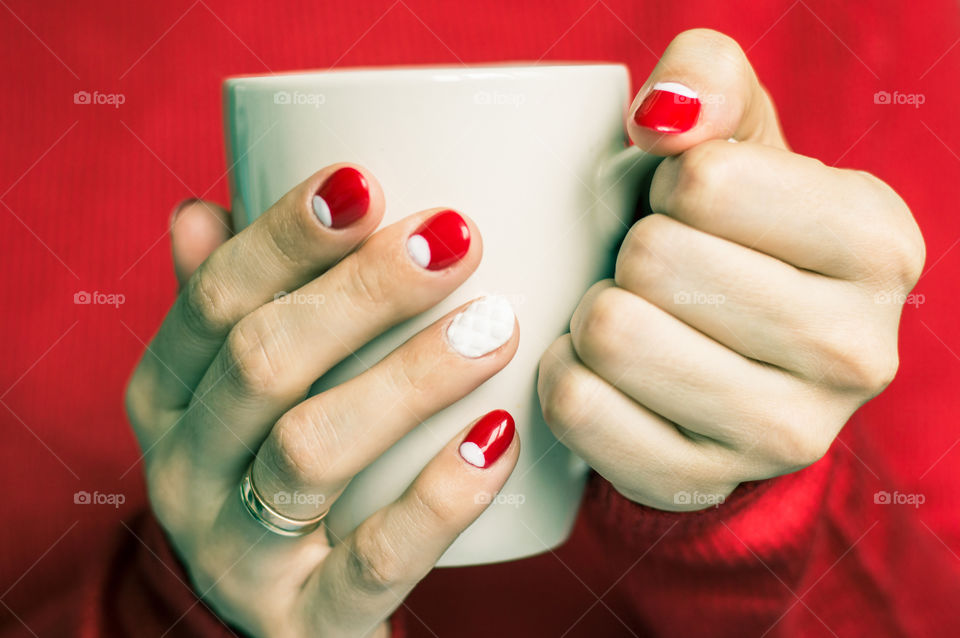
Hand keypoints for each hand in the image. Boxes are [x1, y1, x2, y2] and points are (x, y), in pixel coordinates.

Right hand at [125, 165, 519, 636]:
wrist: (294, 611)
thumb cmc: (281, 463)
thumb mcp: (240, 389)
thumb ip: (230, 308)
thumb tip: (201, 210)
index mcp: (166, 398)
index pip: (212, 302)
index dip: (285, 236)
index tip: (366, 178)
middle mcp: (183, 474)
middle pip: (261, 363)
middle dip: (360, 292)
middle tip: (454, 238)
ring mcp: (238, 556)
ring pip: (311, 452)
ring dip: (408, 378)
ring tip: (494, 326)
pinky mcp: (307, 620)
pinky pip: (375, 560)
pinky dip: (440, 496)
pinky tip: (498, 436)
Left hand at [538, 29, 924, 510]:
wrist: (730, 357)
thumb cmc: (729, 231)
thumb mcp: (736, 134)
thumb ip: (708, 79)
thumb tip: (663, 118)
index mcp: (878, 243)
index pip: (706, 183)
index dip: (670, 185)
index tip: (692, 211)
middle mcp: (856, 350)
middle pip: (654, 261)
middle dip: (633, 252)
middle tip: (659, 271)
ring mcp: (785, 434)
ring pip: (614, 335)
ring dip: (598, 311)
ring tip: (635, 316)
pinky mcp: (704, 481)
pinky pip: (579, 406)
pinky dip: (566, 373)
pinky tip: (604, 370)